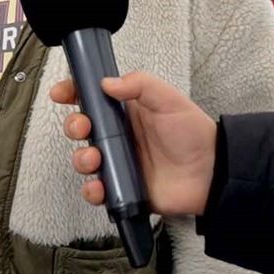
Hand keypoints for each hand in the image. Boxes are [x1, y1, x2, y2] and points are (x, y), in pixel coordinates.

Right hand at [50, 72, 217, 216]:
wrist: (212, 173)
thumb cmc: (193, 134)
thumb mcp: (168, 98)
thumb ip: (139, 84)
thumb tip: (106, 82)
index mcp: (126, 112)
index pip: (91, 98)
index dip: (73, 94)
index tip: (61, 93)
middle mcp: (118, 137)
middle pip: (82, 130)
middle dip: (73, 127)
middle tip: (82, 128)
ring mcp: (119, 163)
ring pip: (84, 160)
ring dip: (80, 159)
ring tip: (94, 159)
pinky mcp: (123, 189)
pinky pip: (98, 191)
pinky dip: (92, 190)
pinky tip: (99, 186)